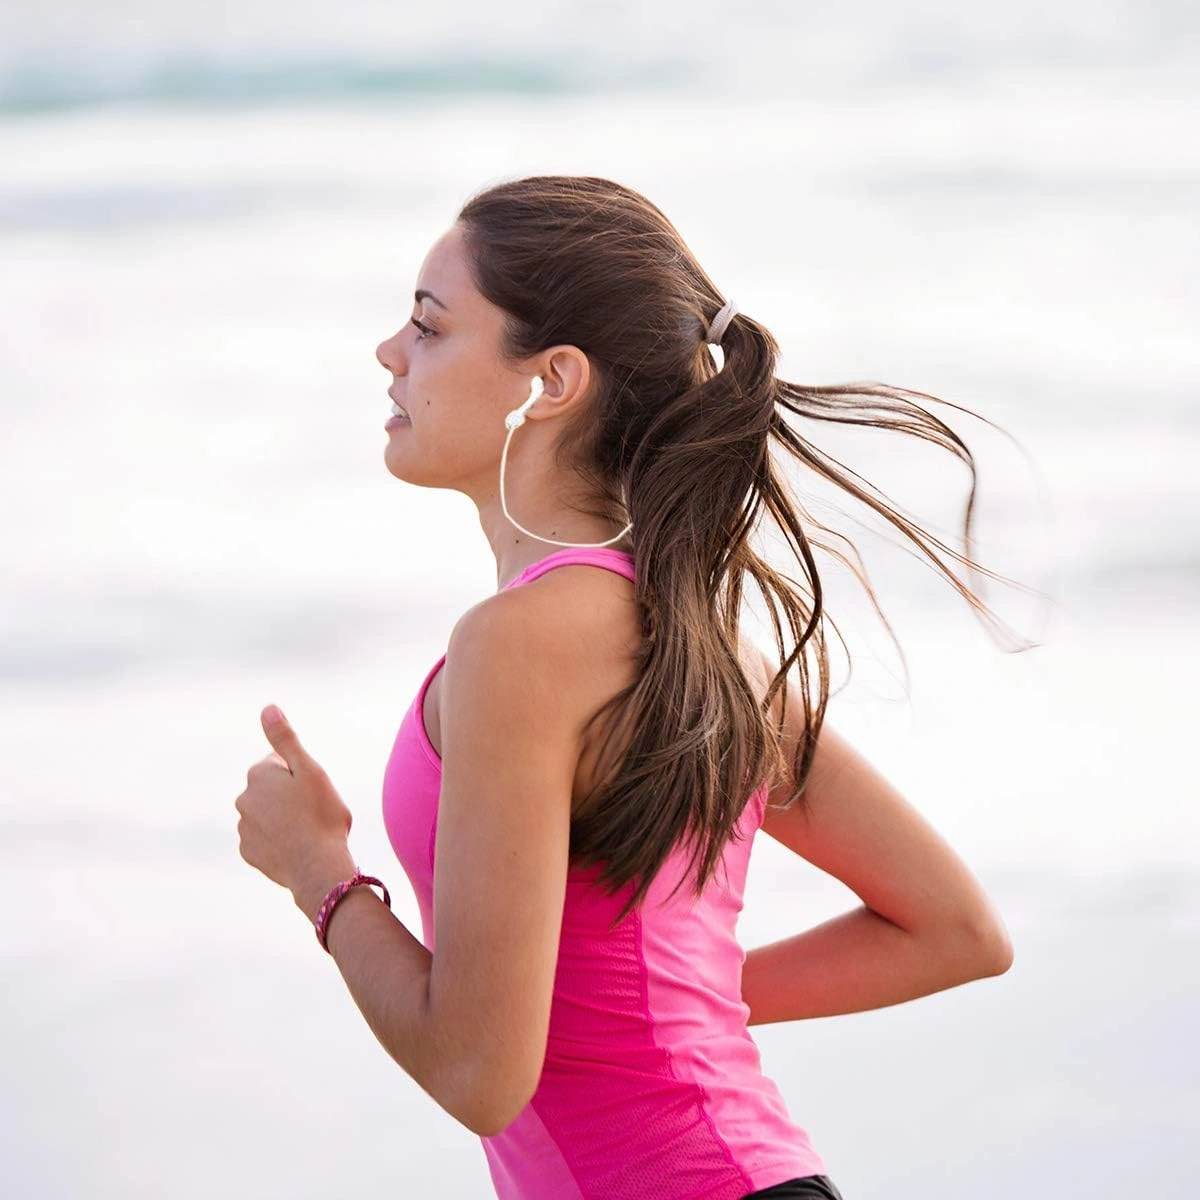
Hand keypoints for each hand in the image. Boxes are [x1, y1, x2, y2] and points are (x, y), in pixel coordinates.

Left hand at [235, 706, 355, 907]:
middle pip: (272, 789)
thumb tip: (267, 708)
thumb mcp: (309, 770)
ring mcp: (244, 827)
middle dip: (290, 795)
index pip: (281, 763)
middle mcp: (244, 799)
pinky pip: (265, 839)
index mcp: (259, 774)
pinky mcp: (249, 852)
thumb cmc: (321, 815)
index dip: (302, 774)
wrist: (317, 867)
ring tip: (308, 831)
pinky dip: (279, 840)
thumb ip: (285, 739)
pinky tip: (296, 847)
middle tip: (315, 810)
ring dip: (284, 818)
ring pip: (268, 814)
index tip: (314, 790)